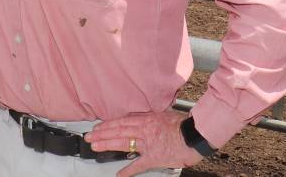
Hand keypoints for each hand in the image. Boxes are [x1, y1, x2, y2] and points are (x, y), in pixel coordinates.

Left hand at [85, 110, 204, 176]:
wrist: (196, 135)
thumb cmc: (184, 126)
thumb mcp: (165, 115)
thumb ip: (151, 118)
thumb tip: (140, 118)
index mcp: (147, 119)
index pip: (122, 121)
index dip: (108, 124)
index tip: (98, 127)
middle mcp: (144, 130)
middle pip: (118, 131)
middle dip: (102, 134)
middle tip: (89, 137)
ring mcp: (148, 144)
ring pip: (124, 143)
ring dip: (108, 145)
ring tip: (96, 147)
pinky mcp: (154, 157)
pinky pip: (139, 165)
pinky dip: (129, 170)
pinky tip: (120, 175)